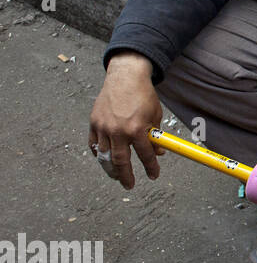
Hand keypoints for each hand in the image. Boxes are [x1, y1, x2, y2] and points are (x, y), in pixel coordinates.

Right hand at [88, 52, 162, 189]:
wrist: (125, 77)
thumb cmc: (143, 95)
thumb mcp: (155, 116)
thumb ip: (155, 136)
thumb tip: (158, 152)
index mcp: (136, 129)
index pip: (145, 155)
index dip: (151, 167)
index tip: (154, 175)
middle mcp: (117, 131)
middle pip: (121, 161)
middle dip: (126, 176)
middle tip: (129, 185)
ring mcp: (103, 127)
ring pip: (104, 155)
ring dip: (110, 168)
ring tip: (115, 176)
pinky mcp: (93, 123)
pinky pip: (93, 144)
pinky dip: (98, 154)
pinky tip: (104, 159)